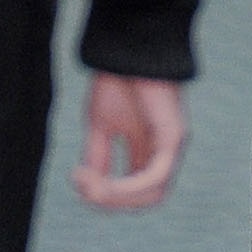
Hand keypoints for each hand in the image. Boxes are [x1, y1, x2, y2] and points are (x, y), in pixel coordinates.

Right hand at [72, 74, 188, 209]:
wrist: (128, 50)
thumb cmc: (117, 81)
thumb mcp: (101, 125)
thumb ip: (98, 156)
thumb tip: (89, 185)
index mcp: (147, 152)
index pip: (134, 191)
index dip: (107, 197)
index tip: (78, 182)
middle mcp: (163, 154)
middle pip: (145, 198)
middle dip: (112, 202)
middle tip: (85, 191)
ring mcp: (172, 147)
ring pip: (153, 194)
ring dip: (119, 197)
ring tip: (92, 187)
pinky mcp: (174, 138)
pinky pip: (156, 176)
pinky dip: (131, 186)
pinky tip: (106, 183)